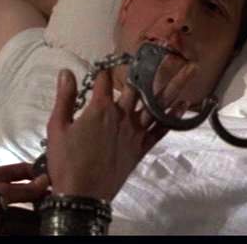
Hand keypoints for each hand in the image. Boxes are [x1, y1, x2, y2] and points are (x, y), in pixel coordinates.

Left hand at [0, 163, 48, 228]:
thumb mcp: (2, 190)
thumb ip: (25, 188)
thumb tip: (45, 180)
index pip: (20, 171)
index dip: (36, 173)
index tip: (52, 179)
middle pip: (23, 194)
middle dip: (38, 198)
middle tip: (54, 201)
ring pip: (23, 213)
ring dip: (36, 216)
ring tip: (51, 217)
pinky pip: (18, 227)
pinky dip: (29, 228)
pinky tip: (41, 228)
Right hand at [46, 65, 192, 200]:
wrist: (82, 195)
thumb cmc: (66, 161)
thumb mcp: (57, 127)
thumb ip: (64, 97)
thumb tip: (66, 70)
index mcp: (100, 109)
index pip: (104, 80)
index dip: (105, 68)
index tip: (108, 59)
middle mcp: (122, 116)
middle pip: (136, 87)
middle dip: (147, 67)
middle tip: (162, 52)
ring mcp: (136, 132)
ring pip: (157, 103)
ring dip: (173, 85)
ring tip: (190, 69)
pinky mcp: (142, 148)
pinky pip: (162, 129)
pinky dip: (174, 116)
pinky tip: (185, 103)